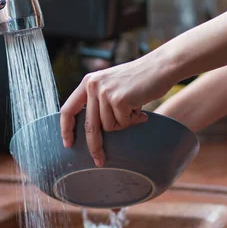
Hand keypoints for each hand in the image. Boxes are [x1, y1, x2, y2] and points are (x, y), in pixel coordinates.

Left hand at [60, 53, 175, 166]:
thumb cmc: (139, 79)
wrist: (160, 67)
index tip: (67, 143)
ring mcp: (105, 92)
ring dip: (124, 123)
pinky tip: (140, 107)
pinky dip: (133, 120)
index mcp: (88, 82)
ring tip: (134, 108)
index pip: (68, 108)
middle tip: (99, 160)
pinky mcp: (119, 100)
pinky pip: (123, 123)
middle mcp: (93, 85)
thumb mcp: (111, 85)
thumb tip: (92, 131)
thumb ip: (99, 101)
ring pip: (109, 127)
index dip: (66, 128)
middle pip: (89, 126)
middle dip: (94, 146)